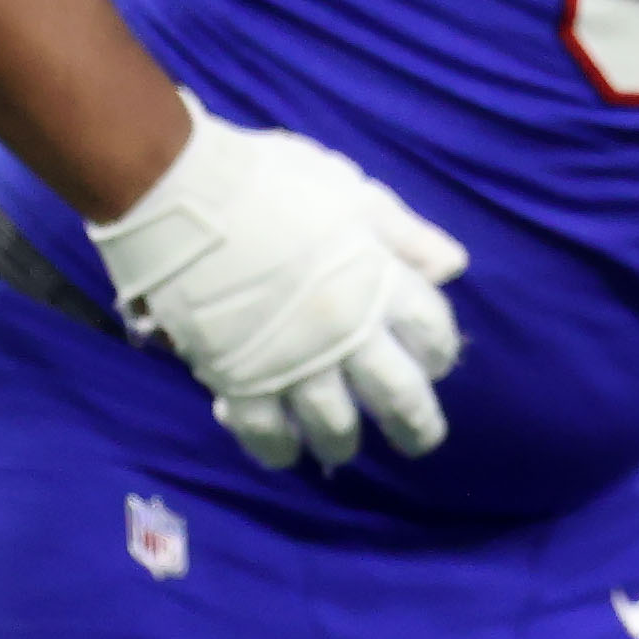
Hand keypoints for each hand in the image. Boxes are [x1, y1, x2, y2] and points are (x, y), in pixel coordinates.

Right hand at [88, 92, 470, 468]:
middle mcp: (346, 332)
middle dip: (416, 424)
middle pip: (396, 392)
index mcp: (379, 280)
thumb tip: (453, 267)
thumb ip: (405, 234)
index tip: (436, 363)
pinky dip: (276, 450)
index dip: (438, 350)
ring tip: (344, 451)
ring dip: (343, 443)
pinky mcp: (237, 379)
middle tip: (422, 443)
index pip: (431, 330)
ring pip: (333, 424)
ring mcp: (292, 362)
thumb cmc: (273, 183)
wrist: (185, 197)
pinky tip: (284, 456)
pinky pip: (262, 432)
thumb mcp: (353, 194)